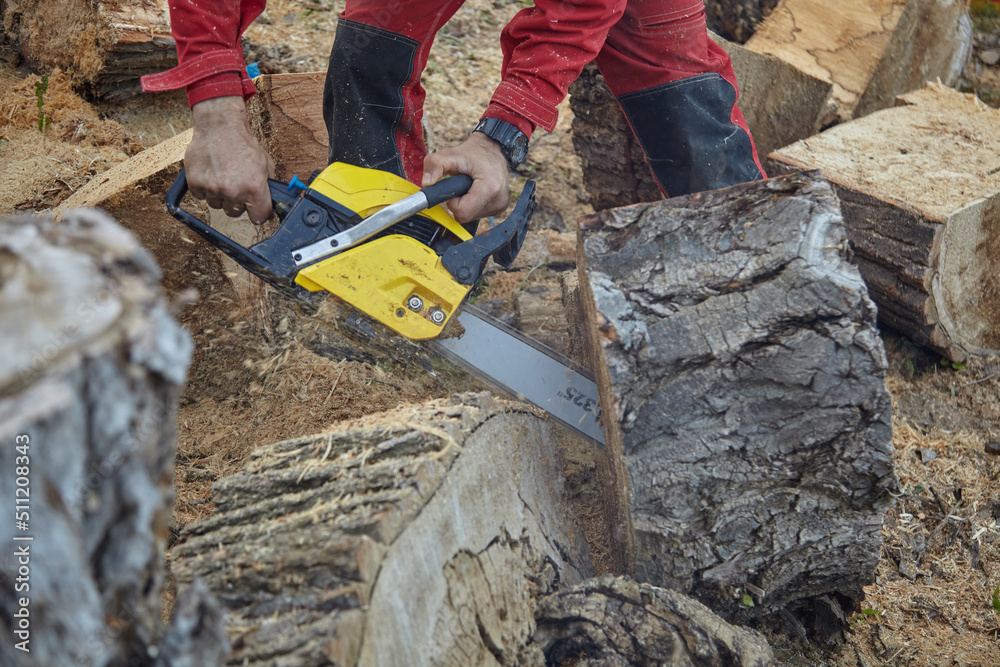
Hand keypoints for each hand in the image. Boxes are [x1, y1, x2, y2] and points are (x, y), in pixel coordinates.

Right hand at [185, 96, 274, 223]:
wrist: (219, 125)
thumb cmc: (242, 143)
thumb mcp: (265, 163)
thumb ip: (268, 186)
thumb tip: (271, 202)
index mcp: (254, 188)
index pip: (259, 218)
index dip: (257, 213)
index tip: (254, 209)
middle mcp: (233, 191)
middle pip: (235, 213)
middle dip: (236, 202)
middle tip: (236, 184)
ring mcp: (213, 188)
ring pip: (217, 205)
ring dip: (220, 195)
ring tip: (223, 175)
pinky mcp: (195, 183)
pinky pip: (201, 196)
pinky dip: (204, 188)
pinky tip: (211, 173)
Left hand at [422, 132, 509, 223]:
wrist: (491, 149)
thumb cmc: (472, 153)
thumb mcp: (450, 154)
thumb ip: (435, 165)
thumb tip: (426, 183)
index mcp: (490, 188)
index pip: (463, 212)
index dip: (453, 202)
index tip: (455, 189)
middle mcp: (499, 200)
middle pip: (466, 216)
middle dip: (458, 203)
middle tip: (461, 186)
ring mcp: (501, 205)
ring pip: (471, 217)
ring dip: (465, 204)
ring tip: (470, 186)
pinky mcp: (500, 207)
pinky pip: (478, 214)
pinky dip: (473, 204)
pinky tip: (476, 190)